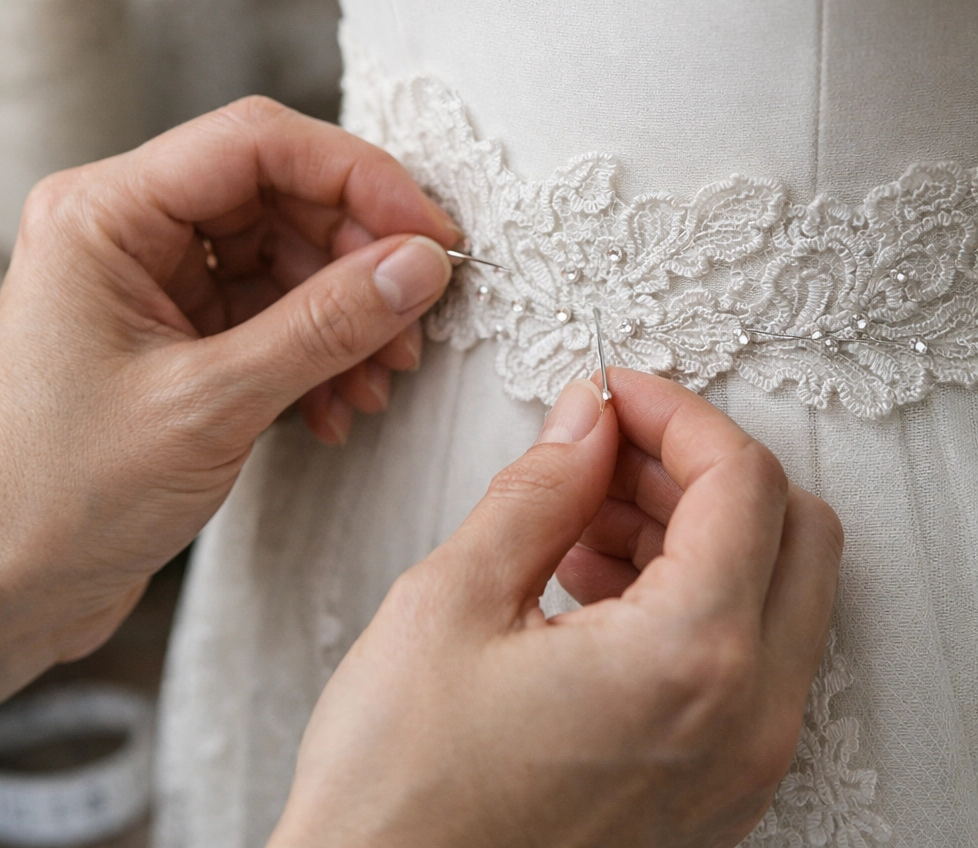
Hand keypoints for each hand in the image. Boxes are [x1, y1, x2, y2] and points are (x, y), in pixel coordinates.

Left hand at [0, 96, 460, 730]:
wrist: (2, 585)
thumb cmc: (58, 496)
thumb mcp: (210, 404)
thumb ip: (324, 326)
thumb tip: (418, 267)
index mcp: (107, 213)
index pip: (258, 145)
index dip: (360, 179)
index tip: (430, 233)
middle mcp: (130, 232)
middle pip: (282, 201)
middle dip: (358, 263)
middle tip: (412, 320)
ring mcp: (158, 284)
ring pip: (289, 262)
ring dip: (347, 319)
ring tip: (375, 382)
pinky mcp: (183, 335)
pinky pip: (276, 315)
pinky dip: (320, 355)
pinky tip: (336, 408)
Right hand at [272, 370, 842, 847]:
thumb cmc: (399, 795)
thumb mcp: (452, 600)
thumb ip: (539, 490)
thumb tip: (590, 420)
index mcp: (687, 662)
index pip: (742, 481)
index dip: (676, 413)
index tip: (619, 394)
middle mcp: (744, 720)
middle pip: (790, 528)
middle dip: (696, 466)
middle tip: (607, 448)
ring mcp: (740, 763)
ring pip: (776, 587)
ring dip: (693, 525)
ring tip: (586, 516)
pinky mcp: (715, 787)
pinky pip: (743, 653)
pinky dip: (690, 591)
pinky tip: (594, 581)